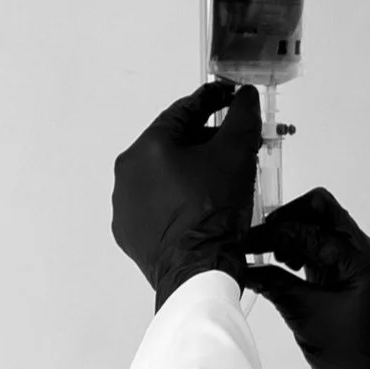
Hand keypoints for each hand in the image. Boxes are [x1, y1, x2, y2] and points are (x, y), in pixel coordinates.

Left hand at [111, 79, 263, 302]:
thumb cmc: (214, 214)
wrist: (198, 272)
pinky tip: (197, 209)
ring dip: (188, 173)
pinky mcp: (129, 232)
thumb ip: (242, 118)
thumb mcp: (237, 156)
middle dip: (203, 142)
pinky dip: (175, 202)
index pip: (185, 111)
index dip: (212, 101)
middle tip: (231, 147)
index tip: (229, 98)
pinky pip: (154, 207)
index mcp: (149, 145)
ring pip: (162, 177)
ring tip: (217, 183)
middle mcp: (128, 171)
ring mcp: (125, 204)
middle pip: (172, 144)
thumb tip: (245, 96)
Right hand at [236, 187, 369, 368]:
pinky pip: (320, 248)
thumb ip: (275, 284)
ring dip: (292, 233)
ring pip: (320, 226)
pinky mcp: (344, 275)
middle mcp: (361, 253)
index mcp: (359, 260)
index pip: (309, 229)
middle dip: (287, 218)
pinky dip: (298, 249)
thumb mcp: (304, 315)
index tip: (246, 243)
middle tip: (262, 239)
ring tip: (270, 256)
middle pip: (322, 210)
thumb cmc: (348, 353)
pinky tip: (280, 264)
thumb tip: (244, 266)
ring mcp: (354, 263)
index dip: (274, 234)